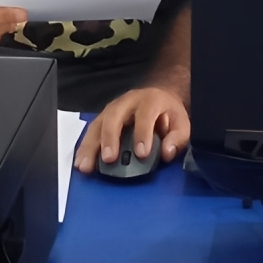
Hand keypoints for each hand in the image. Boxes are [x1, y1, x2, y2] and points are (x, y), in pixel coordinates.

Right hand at [75, 85, 189, 172]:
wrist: (158, 97)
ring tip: (85, 165)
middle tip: (109, 159)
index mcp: (150, 100)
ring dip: (90, 146)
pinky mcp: (102, 118)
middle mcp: (128, 101)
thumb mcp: (181, 123)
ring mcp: (112, 108)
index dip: (143, 134)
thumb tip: (167, 153)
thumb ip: (178, 137)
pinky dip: (85, 147)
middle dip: (110, 138)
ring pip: (98, 124)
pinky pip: (91, 131)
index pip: (145, 115)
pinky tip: (80, 162)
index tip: (141, 154)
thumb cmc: (169, 114)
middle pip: (114, 116)